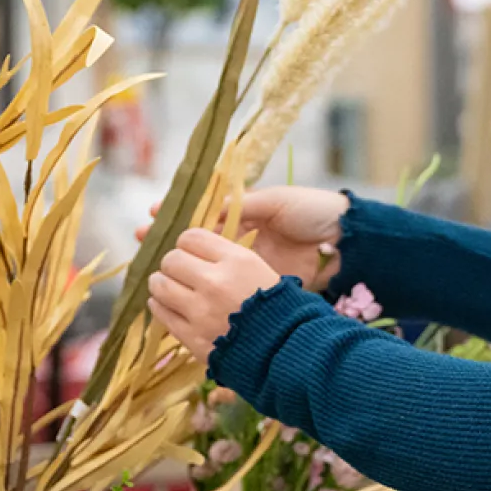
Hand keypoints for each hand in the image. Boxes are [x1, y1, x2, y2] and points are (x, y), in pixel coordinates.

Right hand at [138, 186, 348, 290]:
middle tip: (143, 242)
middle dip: (170, 241)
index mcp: (248, 212)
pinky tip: (180, 288)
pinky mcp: (259, 282)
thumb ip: (243, 207)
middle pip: (199, 241)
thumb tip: (208, 211)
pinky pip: (226, 285)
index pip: (204, 213)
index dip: (178, 214)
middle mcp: (244, 237)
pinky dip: (203, 287)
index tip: (152, 215)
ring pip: (206, 265)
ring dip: (179, 266)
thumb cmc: (313, 211)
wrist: (347, 241)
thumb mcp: (276, 202)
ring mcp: (249, 261)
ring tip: (152, 264)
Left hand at [148, 228, 282, 361]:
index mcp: (236, 261)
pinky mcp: (192, 336)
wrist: (285, 350)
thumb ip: (225, 257)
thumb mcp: (258, 269)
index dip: (187, 244)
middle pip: (171, 259)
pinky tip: (169, 305)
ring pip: (159, 284)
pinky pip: (161, 313)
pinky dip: (161, 305)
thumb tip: (191, 250)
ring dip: (161, 283)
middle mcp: (215, 282)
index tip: (191, 252)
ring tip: (168, 287)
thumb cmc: (276, 306)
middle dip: (173, 264)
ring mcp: (201, 311)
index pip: (191, 237)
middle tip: (179, 271)